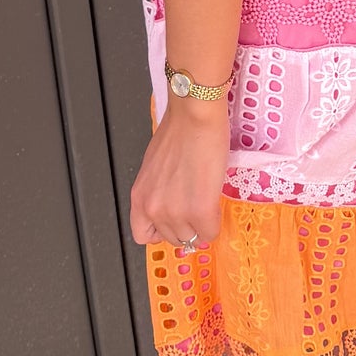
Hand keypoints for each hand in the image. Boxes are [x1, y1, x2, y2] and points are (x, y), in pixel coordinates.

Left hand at [130, 98, 228, 250]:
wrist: (195, 117)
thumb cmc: (179, 131)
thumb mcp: (156, 169)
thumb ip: (159, 192)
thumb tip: (174, 204)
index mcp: (140, 197)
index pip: (144, 236)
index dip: (163, 229)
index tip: (175, 222)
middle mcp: (153, 209)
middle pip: (173, 239)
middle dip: (187, 226)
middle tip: (196, 207)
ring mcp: (176, 212)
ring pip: (193, 238)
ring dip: (202, 225)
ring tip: (206, 201)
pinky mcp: (200, 210)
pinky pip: (211, 232)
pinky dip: (216, 223)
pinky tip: (215, 202)